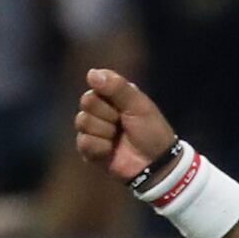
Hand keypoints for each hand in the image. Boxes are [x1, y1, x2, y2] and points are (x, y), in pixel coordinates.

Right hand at [73, 66, 179, 188]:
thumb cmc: (152, 131)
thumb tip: (91, 73)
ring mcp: (93, 128)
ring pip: (82, 121)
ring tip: (118, 139)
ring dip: (105, 132)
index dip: (110, 96)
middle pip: (87, 101)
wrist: (156, 164)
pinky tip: (111, 151)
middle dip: (108, 115)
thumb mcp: (139, 105)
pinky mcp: (89, 148)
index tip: (126, 106)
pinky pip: (83, 142)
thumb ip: (117, 87)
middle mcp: (100, 108)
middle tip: (123, 124)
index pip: (96, 83)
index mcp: (112, 94)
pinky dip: (100, 147)